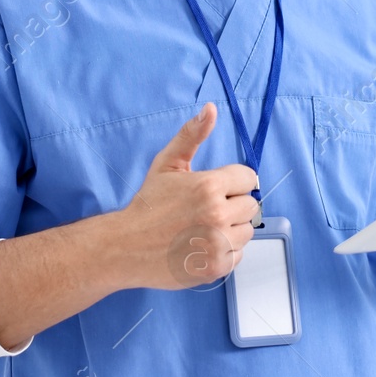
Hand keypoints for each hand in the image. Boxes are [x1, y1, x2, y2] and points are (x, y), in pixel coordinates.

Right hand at [108, 103, 261, 289]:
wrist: (125, 246)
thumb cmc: (147, 204)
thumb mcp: (167, 164)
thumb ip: (191, 135)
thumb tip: (210, 109)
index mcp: (209, 186)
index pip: (248, 178)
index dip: (232, 182)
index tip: (216, 189)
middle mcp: (217, 215)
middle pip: (251, 205)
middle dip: (232, 205)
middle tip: (206, 210)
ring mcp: (217, 243)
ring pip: (247, 231)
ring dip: (231, 229)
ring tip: (204, 228)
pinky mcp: (215, 267)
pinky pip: (238, 254)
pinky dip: (225, 251)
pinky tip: (202, 245)